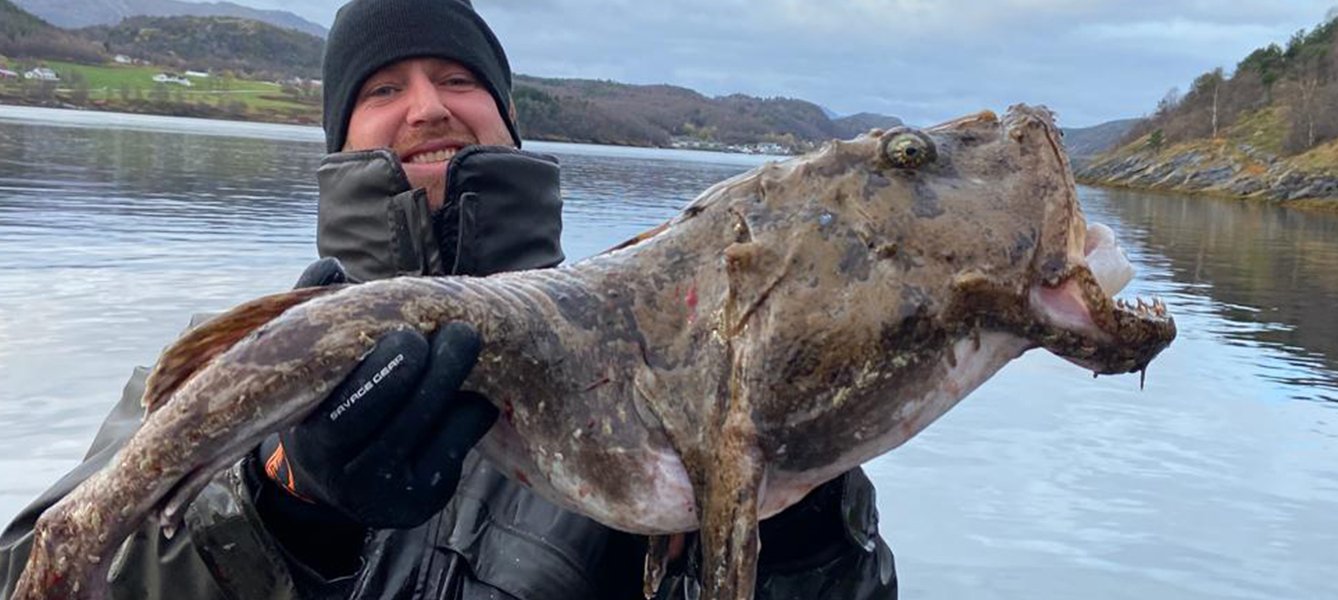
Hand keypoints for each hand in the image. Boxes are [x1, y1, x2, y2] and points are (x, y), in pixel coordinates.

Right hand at [264, 258, 497, 528]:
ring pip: (442, 429)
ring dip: (459, 383)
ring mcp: (390, 493)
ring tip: (464, 342)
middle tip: (462, 331)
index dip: (386, 371)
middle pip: (406, 419)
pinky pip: (463, 442)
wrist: (334, 480)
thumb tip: (332, 266)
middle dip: (440, 371)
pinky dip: (473, 408)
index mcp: (313, 438)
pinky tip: (468, 388)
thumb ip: (313, 313)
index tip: (409, 333)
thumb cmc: (325, 402)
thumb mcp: (309, 365)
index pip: (351, 410)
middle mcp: (349, 474)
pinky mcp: (425, 499)